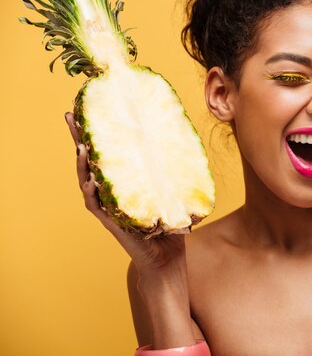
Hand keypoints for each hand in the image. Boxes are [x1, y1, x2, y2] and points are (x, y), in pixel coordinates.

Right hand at [65, 112, 186, 275]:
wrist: (169, 259)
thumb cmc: (171, 225)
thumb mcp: (173, 192)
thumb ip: (172, 171)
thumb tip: (183, 141)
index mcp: (124, 183)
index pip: (107, 154)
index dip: (97, 133)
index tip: (89, 109)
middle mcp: (112, 194)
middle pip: (90, 162)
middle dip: (78, 139)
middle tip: (69, 116)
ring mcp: (110, 209)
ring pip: (87, 182)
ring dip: (82, 164)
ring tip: (81, 145)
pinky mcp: (113, 224)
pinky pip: (97, 207)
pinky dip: (92, 193)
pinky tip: (91, 180)